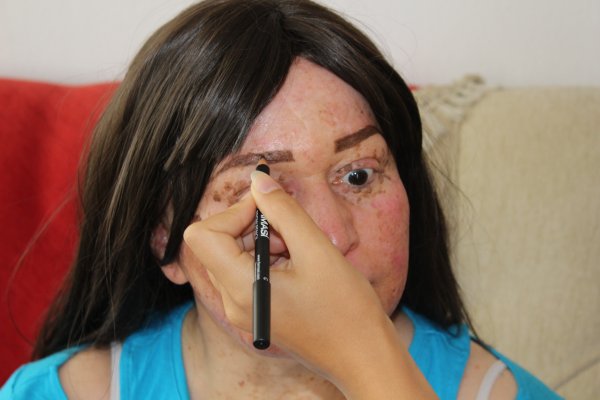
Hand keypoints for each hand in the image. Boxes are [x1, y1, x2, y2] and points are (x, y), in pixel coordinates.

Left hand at [183, 170, 435, 398]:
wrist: (362, 357)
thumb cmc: (346, 310)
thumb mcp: (317, 250)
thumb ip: (283, 211)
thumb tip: (258, 181)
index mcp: (241, 288)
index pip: (203, 235)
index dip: (233, 213)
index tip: (269, 209)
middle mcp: (233, 302)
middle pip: (215, 244)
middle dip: (249, 225)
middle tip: (288, 228)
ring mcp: (242, 310)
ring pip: (231, 257)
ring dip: (261, 241)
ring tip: (298, 248)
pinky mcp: (255, 312)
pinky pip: (245, 273)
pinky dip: (267, 258)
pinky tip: (299, 262)